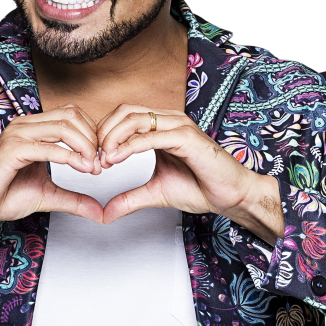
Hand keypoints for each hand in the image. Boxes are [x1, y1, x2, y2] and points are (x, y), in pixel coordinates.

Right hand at [0, 105, 103, 244]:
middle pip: (72, 115)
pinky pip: (48, 146)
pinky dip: (70, 157)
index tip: (100, 160)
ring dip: (85, 146)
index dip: (92, 134)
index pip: (73, 115)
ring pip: (64, 126)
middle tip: (100, 163)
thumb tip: (99, 211)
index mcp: (34, 128)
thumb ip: (74, 199)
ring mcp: (18, 134)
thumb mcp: (49, 196)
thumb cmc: (4, 195)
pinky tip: (81, 169)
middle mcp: (26, 125)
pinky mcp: (11, 149)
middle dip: (93, 138)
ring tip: (92, 167)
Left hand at [97, 105, 284, 244]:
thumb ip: (129, 199)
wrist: (231, 196)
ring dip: (113, 137)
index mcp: (161, 127)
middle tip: (94, 158)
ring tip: (103, 160)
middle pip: (124, 112)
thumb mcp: (154, 193)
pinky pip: (152, 135)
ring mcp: (179, 126)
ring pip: (135, 118)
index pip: (123, 116)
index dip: (103, 134)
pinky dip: (130, 146)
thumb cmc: (201, 188)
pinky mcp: (187, 138)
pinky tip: (116, 159)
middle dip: (103, 132)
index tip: (94, 159)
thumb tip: (105, 213)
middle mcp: (169, 121)